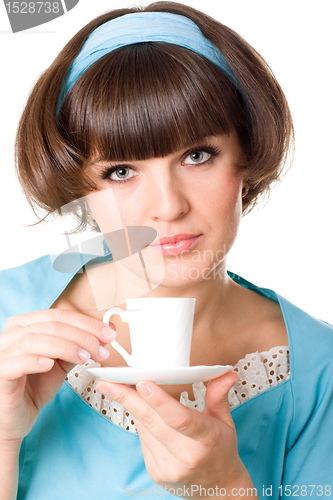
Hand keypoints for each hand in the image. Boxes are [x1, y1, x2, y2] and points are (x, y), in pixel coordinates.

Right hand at [0, 309, 115, 443]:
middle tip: (101, 349)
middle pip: (51, 325)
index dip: (86, 323)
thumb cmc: (33, 388)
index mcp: (24, 324)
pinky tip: (50, 365)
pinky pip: (16, 361)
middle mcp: (10, 334)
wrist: (14, 418)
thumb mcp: (60, 362)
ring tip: (84, 359)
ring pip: (35, 339)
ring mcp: (2, 352)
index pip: (58, 315)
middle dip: (82, 335)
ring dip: (66, 347)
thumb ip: (77, 346)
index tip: (108, 333)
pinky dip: (35, 360)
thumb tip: (105, 333)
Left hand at [96, 371, 253, 498]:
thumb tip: (226, 372)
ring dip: (131, 406)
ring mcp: (168, 467)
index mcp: (206, 438)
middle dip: (126, 398)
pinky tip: (139, 409)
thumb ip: (219, 394)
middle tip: (107, 381)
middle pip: (152, 422)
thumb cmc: (221, 449)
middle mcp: (185, 456)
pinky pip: (143, 440)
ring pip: (144, 429)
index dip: (159, 401)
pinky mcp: (156, 473)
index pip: (179, 418)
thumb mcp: (224, 421)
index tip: (142, 383)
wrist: (219, 488)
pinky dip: (140, 422)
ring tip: (118, 387)